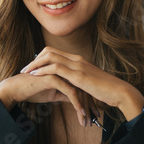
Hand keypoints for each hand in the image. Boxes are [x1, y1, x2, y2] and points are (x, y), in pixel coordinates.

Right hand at [0, 69, 99, 127]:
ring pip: (79, 89)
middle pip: (84, 87)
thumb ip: (65, 94)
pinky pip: (70, 92)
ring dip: (85, 107)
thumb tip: (75, 101)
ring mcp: (58, 72)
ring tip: (88, 120)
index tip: (95, 113)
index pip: (83, 85)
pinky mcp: (53, 78)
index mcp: (64, 71)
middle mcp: (63, 69)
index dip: (90, 99)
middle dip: (91, 104)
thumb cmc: (32, 91)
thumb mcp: (53, 95)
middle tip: (95, 119)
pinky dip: (77, 103)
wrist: (16, 89)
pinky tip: (80, 113)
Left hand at [18, 47, 143, 122]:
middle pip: (49, 51)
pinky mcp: (78, 75)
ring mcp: (77, 65)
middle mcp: (76, 59)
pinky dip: (43, 70)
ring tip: (25, 72)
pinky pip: (55, 68)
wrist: (118, 92)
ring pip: (50, 57)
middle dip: (35, 59)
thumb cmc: (105, 90)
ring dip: (35, 64)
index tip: (32, 67)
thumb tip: (69, 85)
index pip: (55, 52)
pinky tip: (35, 76)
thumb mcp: (88, 83)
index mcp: (78, 60)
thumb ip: (77, 80)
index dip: (41, 58)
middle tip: (24, 68)